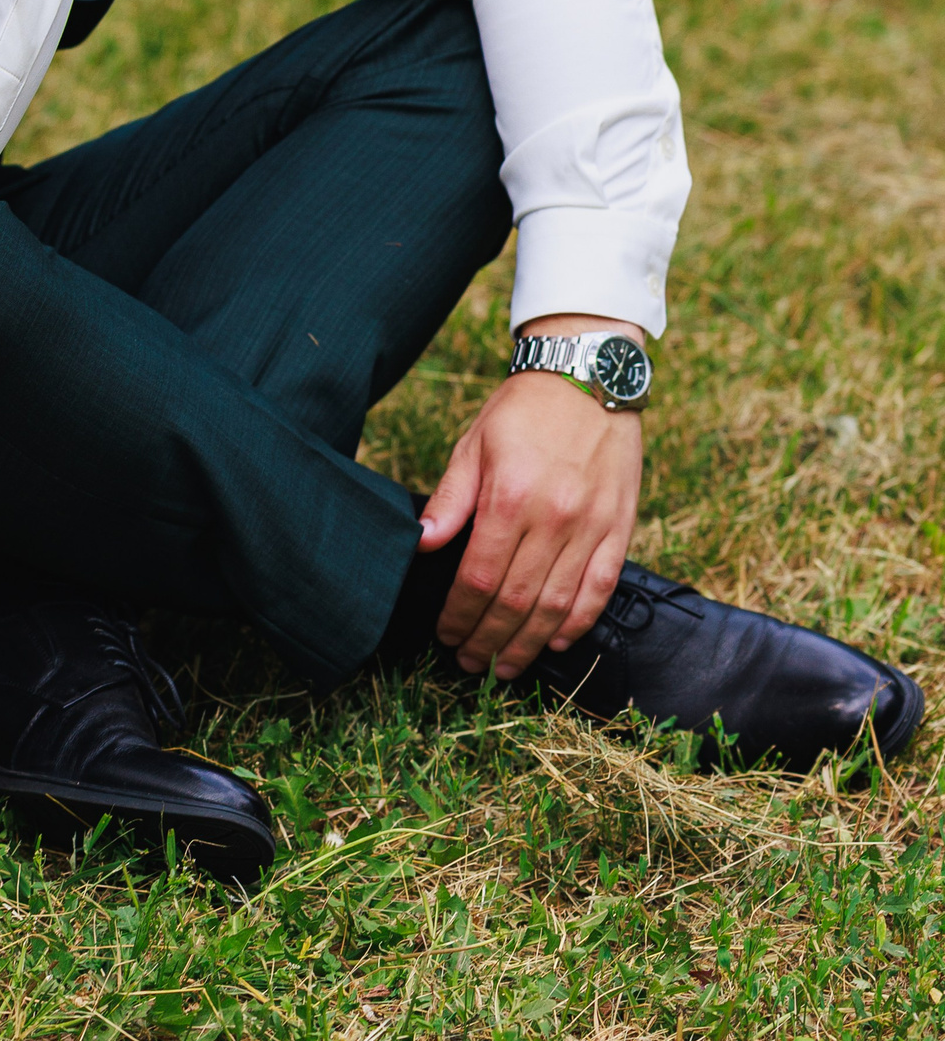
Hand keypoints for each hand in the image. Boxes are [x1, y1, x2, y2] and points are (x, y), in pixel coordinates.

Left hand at [420, 315, 645, 678]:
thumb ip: (451, 500)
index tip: (445, 634)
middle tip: (470, 663)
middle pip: (516, 600)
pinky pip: (601, 588)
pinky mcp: (620, 527)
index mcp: (510, 496)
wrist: (588, 375)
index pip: (478, 576)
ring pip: (558, 604)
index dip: (459, 615)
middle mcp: (553, 517)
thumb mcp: (473, 444)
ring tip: (505, 665)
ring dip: (529, 643)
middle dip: (488, 640)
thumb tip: (421, 544)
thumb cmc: (522, 409)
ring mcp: (592, 525)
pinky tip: (557, 639)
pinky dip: (579, 621)